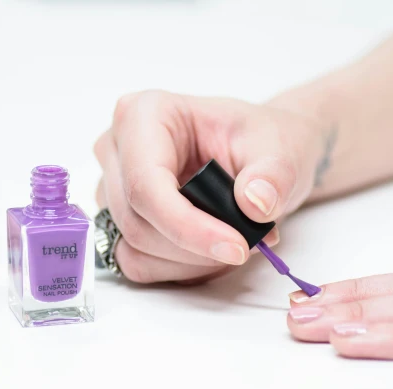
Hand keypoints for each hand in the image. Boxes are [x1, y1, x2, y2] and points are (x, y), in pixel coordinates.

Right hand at [94, 90, 325, 282]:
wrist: (259, 154)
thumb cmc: (259, 141)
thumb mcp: (279, 148)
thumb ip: (273, 175)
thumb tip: (256, 203)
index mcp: (144, 114)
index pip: (145, 184)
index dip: (188, 226)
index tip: (237, 247)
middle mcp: (117, 148)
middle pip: (137, 222)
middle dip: (195, 247)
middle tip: (249, 245)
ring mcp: (113, 187)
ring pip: (135, 248)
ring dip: (190, 261)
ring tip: (234, 244)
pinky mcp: (118, 219)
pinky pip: (136, 263)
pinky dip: (179, 269)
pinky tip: (210, 252)